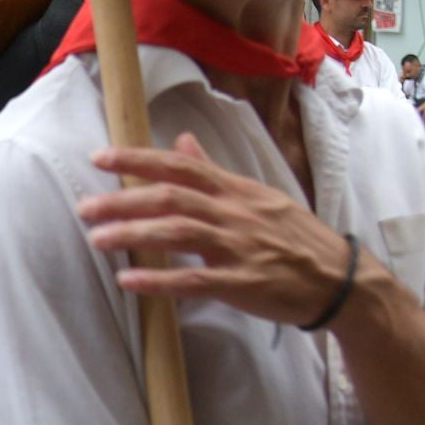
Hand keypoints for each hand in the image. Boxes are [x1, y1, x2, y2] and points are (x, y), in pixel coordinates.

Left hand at [81, 134, 351, 324]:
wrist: (339, 279)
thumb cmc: (296, 238)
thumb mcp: (257, 196)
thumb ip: (214, 172)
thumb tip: (182, 141)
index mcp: (235, 190)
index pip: (180, 165)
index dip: (138, 159)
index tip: (100, 158)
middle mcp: (234, 212)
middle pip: (171, 197)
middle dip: (124, 199)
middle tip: (85, 208)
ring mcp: (238, 247)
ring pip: (178, 233)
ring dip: (133, 234)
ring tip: (97, 239)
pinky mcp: (243, 284)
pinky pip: (194, 280)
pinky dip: (159, 279)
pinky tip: (130, 280)